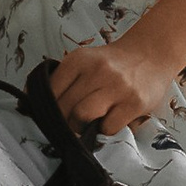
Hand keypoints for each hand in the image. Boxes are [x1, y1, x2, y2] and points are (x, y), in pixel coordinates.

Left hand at [50, 26, 183, 136]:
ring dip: (79, 128)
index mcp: (79, 59)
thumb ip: (62, 80)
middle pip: (64, 107)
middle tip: (68, 125)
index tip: (49, 118)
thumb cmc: (112, 64)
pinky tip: (108, 122)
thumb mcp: (84, 62)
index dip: (47, 109)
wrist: (151, 54)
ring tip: (85, 126)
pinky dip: (104, 130)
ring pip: (82, 117)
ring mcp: (117, 86)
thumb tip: (34, 106)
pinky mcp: (134, 102)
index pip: (51, 91)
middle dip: (63, 122)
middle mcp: (97, 70)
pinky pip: (108, 127)